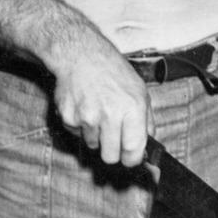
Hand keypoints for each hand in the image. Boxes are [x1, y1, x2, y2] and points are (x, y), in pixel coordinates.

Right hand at [51, 45, 150, 166]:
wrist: (82, 57)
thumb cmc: (115, 74)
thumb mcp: (140, 93)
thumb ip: (146, 122)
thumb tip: (149, 147)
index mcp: (132, 108)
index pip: (133, 149)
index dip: (132, 160)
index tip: (131, 159)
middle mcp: (110, 114)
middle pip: (110, 156)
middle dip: (114, 153)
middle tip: (114, 140)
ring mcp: (87, 117)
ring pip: (93, 146)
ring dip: (97, 136)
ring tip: (99, 114)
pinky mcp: (68, 117)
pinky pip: (77, 135)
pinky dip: (82, 127)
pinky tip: (86, 108)